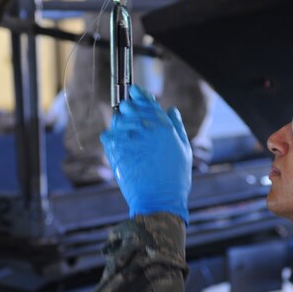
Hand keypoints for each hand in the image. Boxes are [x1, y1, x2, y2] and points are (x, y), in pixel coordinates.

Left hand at [101, 85, 191, 222]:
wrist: (159, 201)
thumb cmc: (175, 179)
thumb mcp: (184, 150)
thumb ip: (177, 127)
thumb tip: (172, 110)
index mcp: (165, 128)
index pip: (149, 103)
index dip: (140, 94)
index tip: (134, 91)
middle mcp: (147, 131)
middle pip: (131, 108)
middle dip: (128, 107)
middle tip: (126, 108)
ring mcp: (130, 141)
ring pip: (118, 121)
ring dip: (118, 121)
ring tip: (121, 127)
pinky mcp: (116, 153)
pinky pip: (108, 137)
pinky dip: (109, 137)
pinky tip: (113, 142)